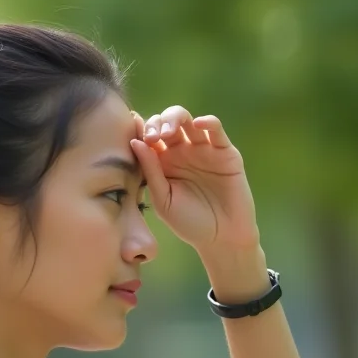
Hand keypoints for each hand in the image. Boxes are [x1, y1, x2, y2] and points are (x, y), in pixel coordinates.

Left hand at [130, 106, 259, 253]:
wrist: (221, 238)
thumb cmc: (188, 223)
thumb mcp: (163, 200)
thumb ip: (150, 172)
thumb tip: (135, 142)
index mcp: (162, 163)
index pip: (148, 137)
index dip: (141, 131)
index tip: (133, 133)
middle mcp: (180, 152)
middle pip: (165, 123)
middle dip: (157, 123)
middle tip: (153, 137)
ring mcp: (203, 149)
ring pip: (187, 120)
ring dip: (175, 118)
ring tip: (167, 133)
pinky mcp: (225, 152)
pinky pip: (216, 130)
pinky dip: (208, 122)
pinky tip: (198, 124)